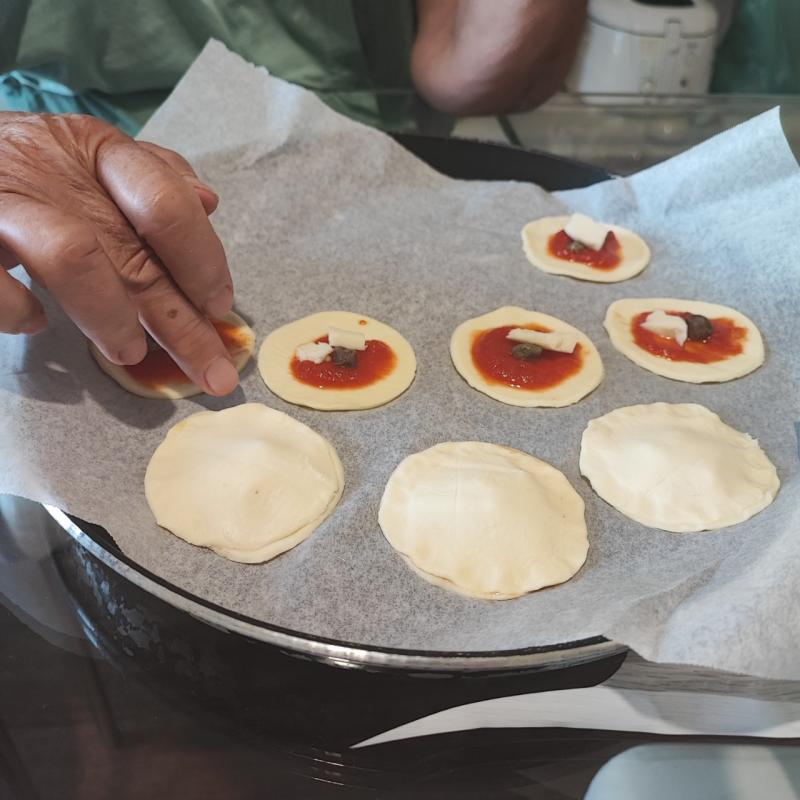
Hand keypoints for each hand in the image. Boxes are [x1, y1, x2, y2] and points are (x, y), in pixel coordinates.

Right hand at [0, 112, 238, 395]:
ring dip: (111, 317)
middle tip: (213, 373)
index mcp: (100, 152)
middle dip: (183, 324)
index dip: (202, 260)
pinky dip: (17, 311)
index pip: (166, 204)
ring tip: (130, 353)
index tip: (221, 307)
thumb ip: (153, 177)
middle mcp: (55, 171)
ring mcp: (5, 200)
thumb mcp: (94, 154)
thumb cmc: (33, 162)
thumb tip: (208, 202)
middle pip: (135, 254)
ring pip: (73, 260)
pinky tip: (36, 322)